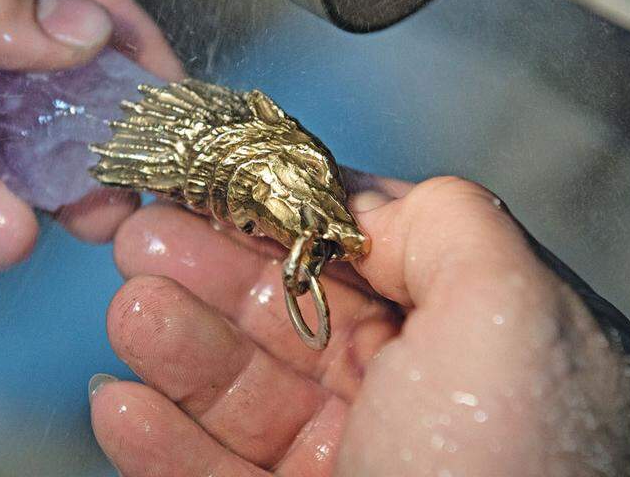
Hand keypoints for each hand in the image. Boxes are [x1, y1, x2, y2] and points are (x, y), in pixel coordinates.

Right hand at [89, 176, 629, 475]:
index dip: (288, 215)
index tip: (210, 181)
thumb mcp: (513, 310)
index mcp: (488, 345)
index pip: (374, 256)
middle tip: (137, 232)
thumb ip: (448, 223)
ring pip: (250, 395)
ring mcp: (362, 474)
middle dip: (216, 270)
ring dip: (180, 347)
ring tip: (129, 308)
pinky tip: (116, 405)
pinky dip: (162, 443)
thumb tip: (363, 199)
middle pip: (299, 316)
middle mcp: (427, 407)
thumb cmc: (506, 468)